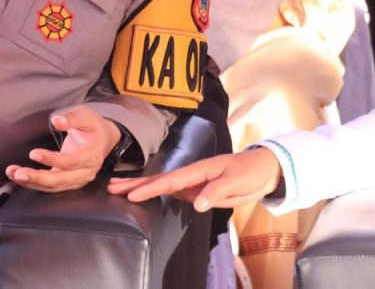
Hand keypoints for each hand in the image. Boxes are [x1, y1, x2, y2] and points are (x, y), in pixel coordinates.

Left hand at [6, 107, 121, 192]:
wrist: (103, 140)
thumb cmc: (92, 126)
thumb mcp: (86, 115)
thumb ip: (72, 118)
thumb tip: (57, 120)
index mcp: (92, 155)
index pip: (71, 162)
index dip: (52, 160)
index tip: (33, 153)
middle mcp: (86, 172)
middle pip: (61, 180)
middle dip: (38, 178)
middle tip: (18, 173)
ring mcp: (77, 180)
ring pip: (53, 187)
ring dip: (32, 182)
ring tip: (13, 173)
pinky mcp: (68, 183)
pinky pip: (50, 186)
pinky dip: (33, 183)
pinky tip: (18, 176)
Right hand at [107, 149, 281, 212]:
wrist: (264, 171)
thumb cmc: (250, 171)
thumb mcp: (235, 182)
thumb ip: (215, 192)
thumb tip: (195, 204)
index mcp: (199, 170)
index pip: (170, 180)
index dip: (150, 188)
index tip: (131, 194)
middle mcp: (192, 175)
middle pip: (160, 180)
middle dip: (136, 184)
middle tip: (110, 187)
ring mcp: (193, 183)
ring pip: (163, 186)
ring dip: (142, 188)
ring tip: (119, 190)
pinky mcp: (197, 191)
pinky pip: (173, 193)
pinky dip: (157, 193)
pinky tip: (146, 196)